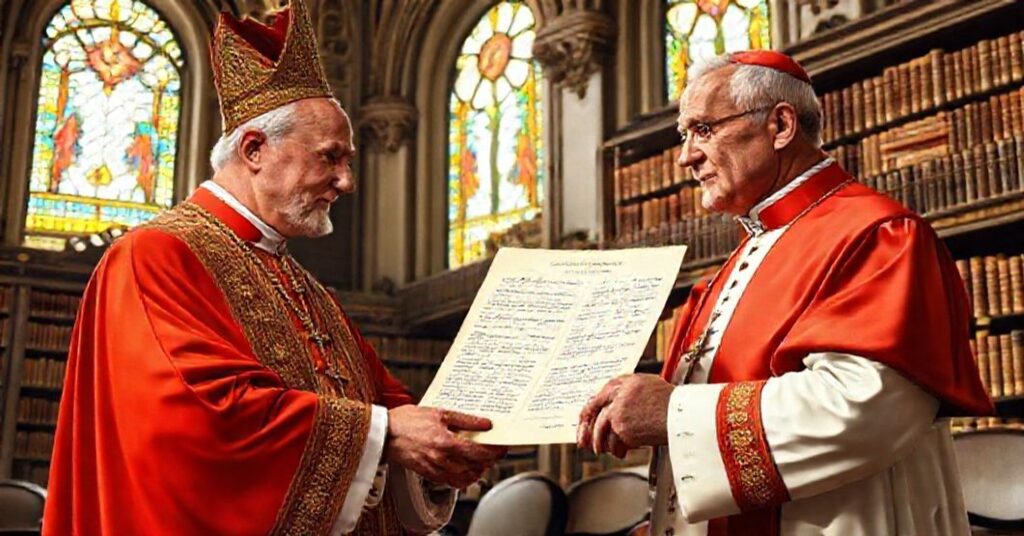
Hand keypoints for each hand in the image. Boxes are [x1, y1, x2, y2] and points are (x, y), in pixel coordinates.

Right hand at [385, 405, 507, 488]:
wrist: (383, 433)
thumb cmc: (406, 420)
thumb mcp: (439, 412)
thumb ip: (464, 419)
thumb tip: (485, 423)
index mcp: (445, 441)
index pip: (478, 451)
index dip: (494, 451)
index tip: (502, 446)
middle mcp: (441, 458)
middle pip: (475, 466)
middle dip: (489, 461)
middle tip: (495, 453)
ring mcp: (434, 468)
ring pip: (465, 477)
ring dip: (478, 471)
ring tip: (483, 462)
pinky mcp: (428, 473)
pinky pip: (451, 482)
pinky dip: (463, 478)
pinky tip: (466, 470)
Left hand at [577, 374, 674, 454]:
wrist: (683, 417)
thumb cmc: (675, 406)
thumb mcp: (653, 388)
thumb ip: (633, 393)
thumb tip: (618, 405)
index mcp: (629, 381)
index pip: (603, 392)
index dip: (593, 406)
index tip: (588, 415)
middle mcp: (621, 394)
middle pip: (595, 408)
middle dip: (587, 425)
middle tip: (584, 436)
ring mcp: (620, 411)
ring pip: (602, 427)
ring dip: (600, 441)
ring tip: (602, 449)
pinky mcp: (623, 427)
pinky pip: (614, 440)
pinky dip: (616, 449)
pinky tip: (621, 453)